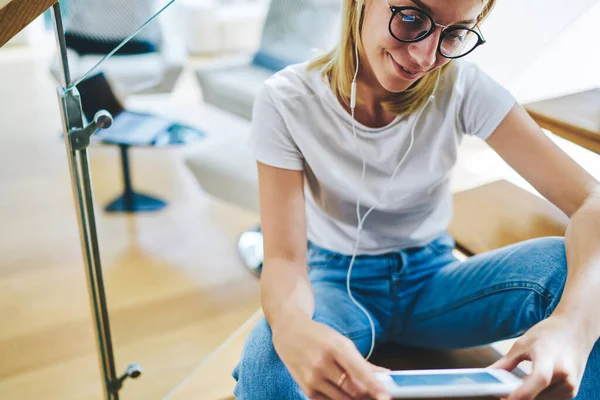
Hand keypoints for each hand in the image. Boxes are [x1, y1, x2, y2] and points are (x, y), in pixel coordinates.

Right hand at [273, 319, 390, 399]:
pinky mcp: (306, 389)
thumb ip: (362, 362)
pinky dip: (339, 398)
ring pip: (343, 399)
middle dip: (366, 394)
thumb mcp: (342, 342)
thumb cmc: (319, 336)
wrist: (289, 333)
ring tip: (357, 390)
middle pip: (353, 390)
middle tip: (374, 393)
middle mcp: (323, 363)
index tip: (386, 397)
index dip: (375, 386)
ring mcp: (313, 377)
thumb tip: (384, 376)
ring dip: (353, 398)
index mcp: (336, 347)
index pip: (360, 371)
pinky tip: (339, 389)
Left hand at [490, 316, 594, 399]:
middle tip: (501, 393)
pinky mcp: (571, 392)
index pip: (538, 379)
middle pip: (537, 396)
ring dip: (527, 397)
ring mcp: (570, 386)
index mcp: (550, 358)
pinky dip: (537, 396)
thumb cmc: (548, 334)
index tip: (503, 398)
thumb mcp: (522, 344)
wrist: (574, 331)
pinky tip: (529, 386)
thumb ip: (505, 363)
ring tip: (516, 386)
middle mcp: (564, 375)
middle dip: (517, 397)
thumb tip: (488, 375)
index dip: (520, 393)